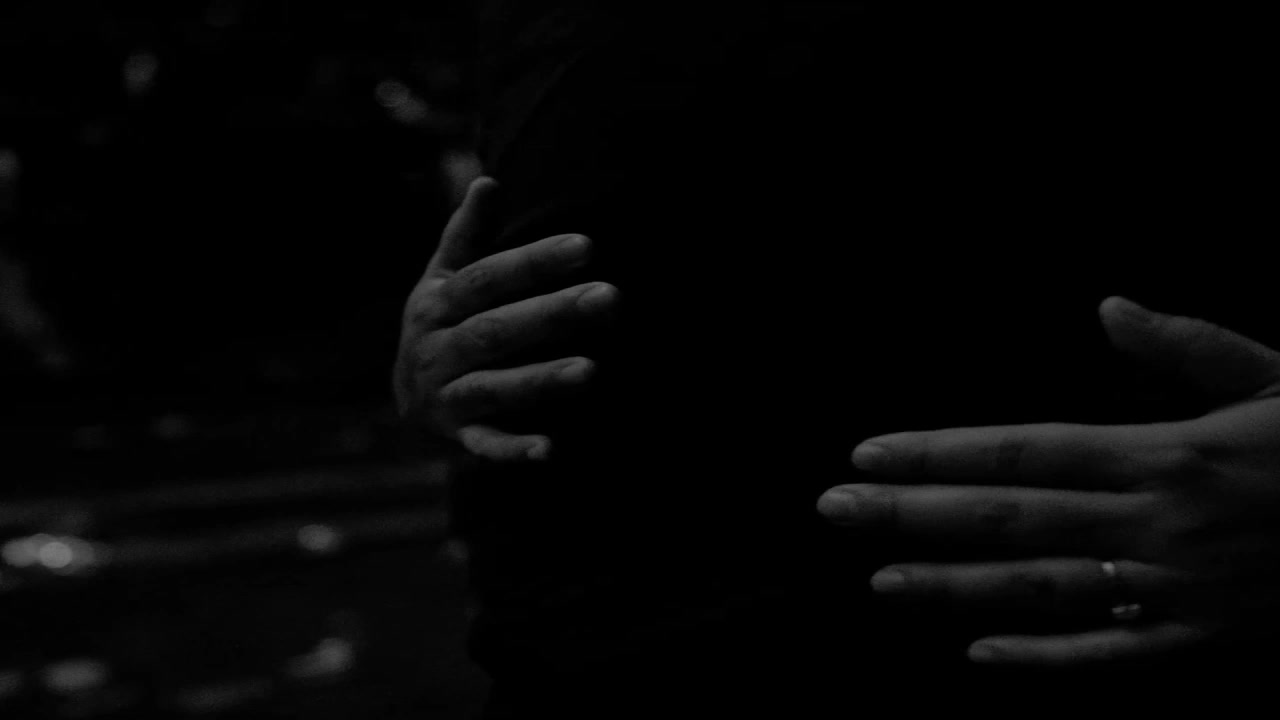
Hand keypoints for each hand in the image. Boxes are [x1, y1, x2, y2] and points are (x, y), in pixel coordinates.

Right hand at [394, 177, 617, 461]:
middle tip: (611, 298)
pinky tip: (550, 450)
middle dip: (553, 314)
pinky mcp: (458, 438)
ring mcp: (446, 396)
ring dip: (541, 379)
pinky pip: (485, 445)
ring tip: (592, 370)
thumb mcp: (441, 278)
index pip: (488, 278)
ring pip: (494, 387)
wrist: (404, 402)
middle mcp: (437, 349)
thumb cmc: (439, 325)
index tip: (586, 245)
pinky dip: (513, 450)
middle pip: (498, 330)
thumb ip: (466, 234)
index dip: (534, 261)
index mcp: (437, 304)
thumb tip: (488, 180)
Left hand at [818, 297, 1279, 665]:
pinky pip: (1112, 656)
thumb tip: (1107, 306)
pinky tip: (979, 656)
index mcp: (1168, 451)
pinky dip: (1044, 661)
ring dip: (952, 585)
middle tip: (833, 508)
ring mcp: (1178, 588)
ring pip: (1040, 589)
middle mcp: (1157, 521)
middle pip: (1008, 518)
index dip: (938, 452)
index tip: (868, 451)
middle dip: (911, 514)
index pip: (1023, 449)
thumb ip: (1189, 346)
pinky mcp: (1209, 639)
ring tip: (878, 580)